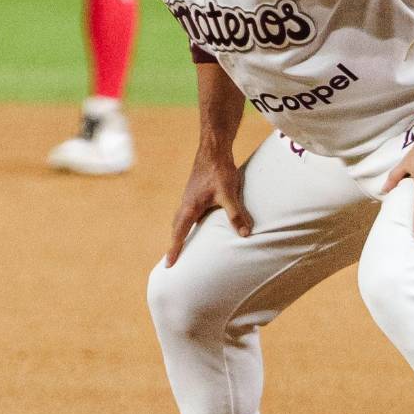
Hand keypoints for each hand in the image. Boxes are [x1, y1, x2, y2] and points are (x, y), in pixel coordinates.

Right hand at [165, 149, 252, 264]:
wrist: (213, 149)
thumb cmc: (219, 170)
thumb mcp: (228, 194)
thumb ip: (235, 214)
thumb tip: (244, 234)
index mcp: (189, 207)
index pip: (179, 233)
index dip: (175, 250)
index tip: (169, 264)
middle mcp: (186, 203)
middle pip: (176, 228)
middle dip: (175, 244)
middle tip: (172, 260)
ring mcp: (189, 197)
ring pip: (181, 220)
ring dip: (180, 233)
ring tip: (183, 245)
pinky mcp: (195, 192)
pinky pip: (188, 213)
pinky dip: (188, 223)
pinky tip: (198, 224)